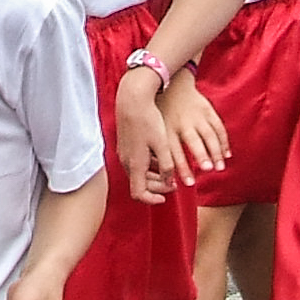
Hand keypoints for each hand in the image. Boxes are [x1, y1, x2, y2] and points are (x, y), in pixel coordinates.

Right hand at [114, 68, 180, 202]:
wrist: (133, 99)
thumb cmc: (148, 120)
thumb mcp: (162, 145)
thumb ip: (167, 166)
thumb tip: (169, 181)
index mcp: (135, 164)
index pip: (139, 193)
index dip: (152, 199)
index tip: (166, 196)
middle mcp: (126, 161)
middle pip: (140, 185)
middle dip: (158, 187)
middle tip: (174, 183)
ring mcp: (124, 153)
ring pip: (139, 173)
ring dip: (154, 176)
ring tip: (170, 171)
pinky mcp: (125, 145)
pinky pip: (136, 162)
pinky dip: (148, 165)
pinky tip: (160, 157)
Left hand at [158, 71, 230, 183]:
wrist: (171, 84)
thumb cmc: (161, 114)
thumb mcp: (155, 129)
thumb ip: (160, 151)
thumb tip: (164, 179)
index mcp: (167, 129)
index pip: (174, 151)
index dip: (182, 167)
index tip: (188, 183)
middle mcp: (182, 122)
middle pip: (193, 141)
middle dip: (201, 155)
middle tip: (208, 170)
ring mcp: (196, 115)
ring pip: (209, 134)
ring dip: (215, 151)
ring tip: (220, 167)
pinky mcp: (207, 110)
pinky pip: (218, 126)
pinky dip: (223, 141)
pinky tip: (226, 155)